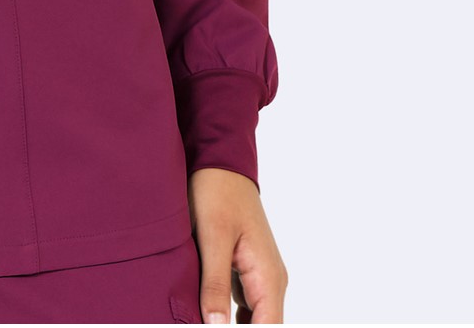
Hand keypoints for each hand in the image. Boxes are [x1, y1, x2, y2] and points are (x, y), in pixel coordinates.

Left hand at [188, 168, 287, 323]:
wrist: (220, 161)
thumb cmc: (217, 192)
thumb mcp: (212, 237)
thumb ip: (214, 284)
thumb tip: (216, 326)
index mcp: (268, 275)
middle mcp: (271, 280)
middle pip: (263, 325)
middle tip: (202, 323)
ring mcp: (260, 276)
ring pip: (253, 319)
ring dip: (233, 325)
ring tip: (202, 319)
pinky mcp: (246, 270)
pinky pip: (244, 305)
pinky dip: (229, 315)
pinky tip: (207, 315)